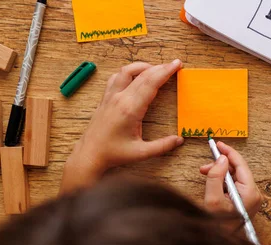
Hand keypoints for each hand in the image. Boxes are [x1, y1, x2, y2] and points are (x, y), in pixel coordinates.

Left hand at [61, 60, 184, 192]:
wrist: (90, 154)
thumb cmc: (114, 154)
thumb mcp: (141, 153)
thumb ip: (162, 146)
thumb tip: (180, 140)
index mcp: (130, 109)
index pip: (151, 83)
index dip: (165, 72)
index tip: (177, 64)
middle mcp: (119, 98)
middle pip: (142, 74)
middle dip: (160, 67)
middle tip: (174, 64)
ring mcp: (110, 96)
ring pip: (127, 71)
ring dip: (143, 66)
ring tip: (157, 69)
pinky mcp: (105, 98)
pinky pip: (117, 77)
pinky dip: (129, 72)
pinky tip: (136, 76)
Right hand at [200, 142, 263, 220]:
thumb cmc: (217, 225)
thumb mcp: (212, 199)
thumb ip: (216, 176)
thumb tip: (222, 159)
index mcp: (251, 193)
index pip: (241, 165)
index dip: (229, 152)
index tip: (217, 144)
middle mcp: (255, 194)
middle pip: (238, 170)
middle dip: (221, 165)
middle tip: (205, 166)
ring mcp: (251, 198)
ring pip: (235, 177)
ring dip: (220, 173)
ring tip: (205, 174)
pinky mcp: (246, 201)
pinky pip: (235, 185)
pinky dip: (223, 181)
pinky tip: (212, 183)